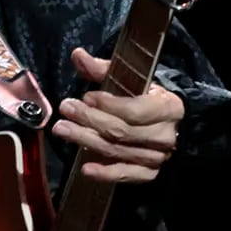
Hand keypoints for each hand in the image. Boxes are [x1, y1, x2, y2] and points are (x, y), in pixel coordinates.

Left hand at [52, 46, 181, 183]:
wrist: (166, 124)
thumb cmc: (144, 99)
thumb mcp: (130, 80)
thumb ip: (103, 69)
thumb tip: (77, 55)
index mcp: (168, 107)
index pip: (135, 110)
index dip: (108, 105)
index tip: (86, 97)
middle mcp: (165, 135)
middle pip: (122, 131)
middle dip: (90, 120)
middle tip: (65, 110)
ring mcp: (157, 157)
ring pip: (117, 151)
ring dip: (86, 141)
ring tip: (62, 129)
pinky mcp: (148, 173)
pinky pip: (125, 175)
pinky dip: (105, 173)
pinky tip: (85, 168)